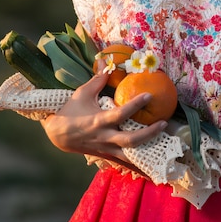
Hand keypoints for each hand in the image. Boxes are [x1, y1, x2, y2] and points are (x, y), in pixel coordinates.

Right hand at [41, 72, 166, 168]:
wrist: (57, 134)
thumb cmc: (70, 111)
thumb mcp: (82, 93)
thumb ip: (97, 79)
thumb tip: (105, 62)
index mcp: (99, 121)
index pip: (121, 114)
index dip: (135, 105)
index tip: (149, 96)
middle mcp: (104, 137)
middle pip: (130, 140)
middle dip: (149, 133)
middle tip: (163, 123)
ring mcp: (105, 148)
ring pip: (129, 154)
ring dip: (146, 147)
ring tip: (162, 140)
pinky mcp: (105, 154)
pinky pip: (123, 159)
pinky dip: (136, 159)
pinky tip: (149, 157)